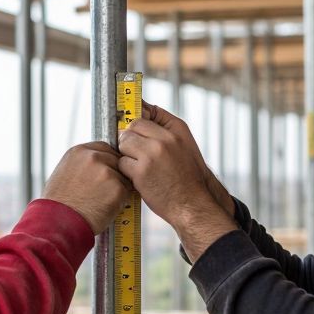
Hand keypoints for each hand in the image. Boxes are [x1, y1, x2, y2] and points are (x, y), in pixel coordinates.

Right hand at [42, 141, 130, 233]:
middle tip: (103, 191)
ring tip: (100, 201)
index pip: (104, 148)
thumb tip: (99, 163)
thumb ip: (82, 164)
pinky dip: (120, 201)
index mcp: (79, 151)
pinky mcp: (116, 188)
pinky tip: (105, 208)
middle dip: (115, 174)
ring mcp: (106, 171)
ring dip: (118, 188)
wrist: (58, 223)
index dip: (107, 162)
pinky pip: (127, 192)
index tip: (104, 173)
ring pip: (123, 176)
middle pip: (116, 160)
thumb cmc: (59, 203)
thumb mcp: (65, 172)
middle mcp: (93, 157)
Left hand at [120, 107, 237, 260]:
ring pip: (124, 142)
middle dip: (130, 138)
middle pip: (132, 126)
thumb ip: (166, 129)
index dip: (138, 121)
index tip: (135, 128)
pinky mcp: (141, 171)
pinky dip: (127, 171)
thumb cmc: (187, 177)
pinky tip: (139, 178)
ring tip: (140, 166)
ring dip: (127, 154)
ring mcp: (152, 154)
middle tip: (136, 153)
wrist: (192, 203)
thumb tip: (143, 110)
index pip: (147, 111)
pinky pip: (122, 162)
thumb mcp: (185, 145)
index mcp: (177, 130)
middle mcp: (165, 139)